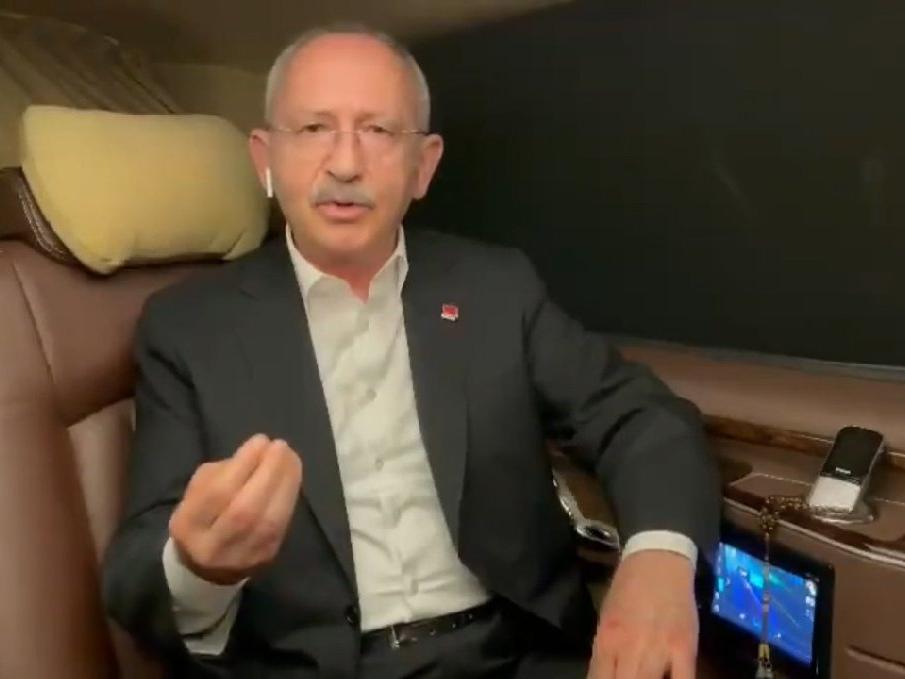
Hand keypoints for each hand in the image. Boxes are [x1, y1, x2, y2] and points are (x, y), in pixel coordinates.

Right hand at [169, 434, 302, 584]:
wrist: (206, 568)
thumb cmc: (203, 517)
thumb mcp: (196, 493)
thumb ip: (221, 473)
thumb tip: (258, 453)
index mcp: (188, 525)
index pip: (218, 493)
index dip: (243, 464)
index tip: (260, 440)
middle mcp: (214, 546)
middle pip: (245, 509)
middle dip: (268, 472)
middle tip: (280, 446)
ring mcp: (243, 556)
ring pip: (270, 519)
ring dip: (286, 482)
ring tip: (291, 457)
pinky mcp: (267, 557)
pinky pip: (283, 523)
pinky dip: (290, 495)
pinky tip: (293, 476)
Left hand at [587, 550, 697, 678]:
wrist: (657, 560)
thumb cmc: (628, 588)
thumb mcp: (607, 620)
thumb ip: (606, 653)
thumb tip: (605, 677)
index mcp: (606, 641)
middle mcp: (629, 649)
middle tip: (631, 678)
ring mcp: (658, 650)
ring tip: (649, 677)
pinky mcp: (685, 649)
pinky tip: (673, 678)